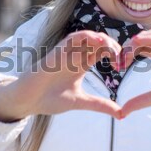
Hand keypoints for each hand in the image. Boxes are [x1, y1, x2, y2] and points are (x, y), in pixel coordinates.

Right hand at [0, 31, 122, 121]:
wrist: (28, 100)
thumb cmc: (50, 99)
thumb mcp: (81, 102)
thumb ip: (101, 105)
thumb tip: (122, 114)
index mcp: (82, 64)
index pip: (103, 52)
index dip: (115, 55)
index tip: (122, 66)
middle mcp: (76, 55)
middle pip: (99, 42)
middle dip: (113, 46)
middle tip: (122, 57)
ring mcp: (67, 52)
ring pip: (89, 37)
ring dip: (103, 39)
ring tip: (113, 49)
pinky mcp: (58, 50)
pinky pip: (74, 37)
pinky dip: (87, 36)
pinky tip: (98, 41)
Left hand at [120, 29, 150, 126]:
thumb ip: (140, 101)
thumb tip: (122, 111)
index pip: (141, 47)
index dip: (128, 53)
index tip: (117, 66)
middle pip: (146, 38)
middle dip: (131, 45)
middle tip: (121, 56)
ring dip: (144, 38)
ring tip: (131, 45)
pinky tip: (150, 44)